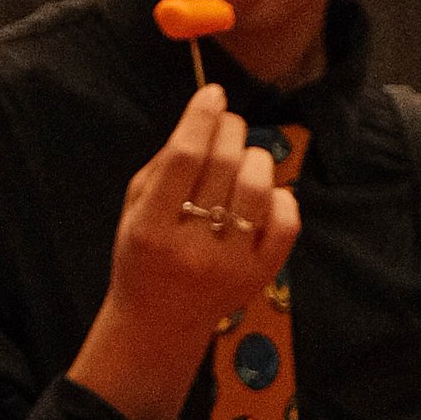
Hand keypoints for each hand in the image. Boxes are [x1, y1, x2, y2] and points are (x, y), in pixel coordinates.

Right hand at [70, 85, 301, 419]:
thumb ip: (164, 164)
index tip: (212, 94)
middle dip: (230, 129)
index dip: (202, 116)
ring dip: (254, 158)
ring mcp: (230, 265)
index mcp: (151, 230)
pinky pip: (287, 219)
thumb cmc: (143, 257)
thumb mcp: (133, 211)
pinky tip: (262, 198)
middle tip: (226, 125)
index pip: (184, 157)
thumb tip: (207, 114)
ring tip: (241, 163)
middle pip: (224, 163)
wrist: (157, 326)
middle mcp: (192, 249)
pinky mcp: (260, 276)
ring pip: (259, 184)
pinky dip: (280, 197)